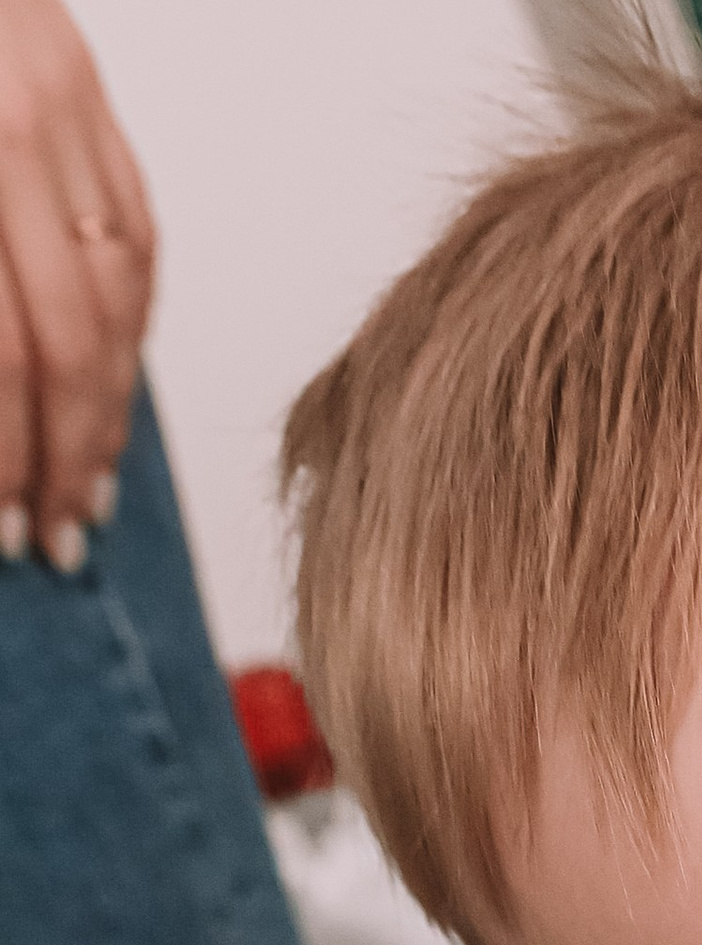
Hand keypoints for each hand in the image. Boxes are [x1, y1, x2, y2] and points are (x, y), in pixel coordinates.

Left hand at [0, 0, 153, 570]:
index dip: (1, 454)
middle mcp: (14, 135)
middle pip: (68, 340)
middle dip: (64, 456)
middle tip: (56, 534)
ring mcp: (64, 113)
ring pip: (119, 300)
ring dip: (109, 411)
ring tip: (90, 484)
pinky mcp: (92, 101)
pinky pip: (137, 241)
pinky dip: (134, 327)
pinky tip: (114, 385)